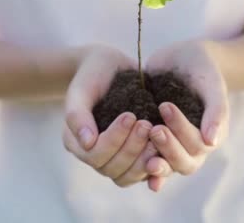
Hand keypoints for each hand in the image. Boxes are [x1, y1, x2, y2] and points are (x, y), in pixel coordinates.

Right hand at [63, 45, 157, 186]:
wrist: (110, 67)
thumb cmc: (93, 74)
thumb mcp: (81, 89)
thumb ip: (77, 114)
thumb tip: (87, 143)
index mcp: (76, 142)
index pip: (95, 155)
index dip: (113, 140)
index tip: (130, 115)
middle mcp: (94, 155)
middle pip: (112, 169)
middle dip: (131, 148)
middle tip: (147, 124)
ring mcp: (115, 158)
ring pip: (128, 176)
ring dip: (144, 158)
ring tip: (157, 133)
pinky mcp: (134, 155)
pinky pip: (143, 171)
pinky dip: (155, 163)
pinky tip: (166, 147)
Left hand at [144, 41, 229, 190]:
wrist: (182, 58)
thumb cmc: (201, 68)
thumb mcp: (211, 84)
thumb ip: (216, 111)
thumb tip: (212, 142)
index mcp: (212, 136)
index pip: (198, 145)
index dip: (181, 129)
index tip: (165, 106)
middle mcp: (193, 147)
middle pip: (184, 163)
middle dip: (168, 148)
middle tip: (153, 129)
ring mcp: (174, 146)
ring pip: (166, 166)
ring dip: (153, 160)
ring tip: (137, 146)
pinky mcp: (154, 143)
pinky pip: (148, 159)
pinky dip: (139, 164)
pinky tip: (124, 162)